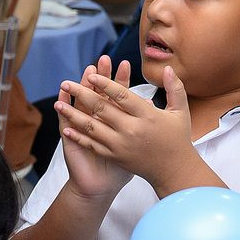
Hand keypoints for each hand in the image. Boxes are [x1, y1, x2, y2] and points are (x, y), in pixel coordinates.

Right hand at [53, 57, 135, 200]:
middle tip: (104, 59)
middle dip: (101, 77)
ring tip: (86, 71)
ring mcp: (83, 127)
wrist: (102, 186)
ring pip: (82, 103)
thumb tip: (153, 105)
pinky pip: (66, 121)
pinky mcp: (71, 138)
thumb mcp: (136, 144)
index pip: (117, 95)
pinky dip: (64, 109)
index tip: (126, 65)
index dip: (121, 81)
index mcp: (114, 120)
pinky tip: (62, 96)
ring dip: (82, 87)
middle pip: (99, 93)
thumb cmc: (121, 167)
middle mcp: (97, 120)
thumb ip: (144, 125)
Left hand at [58, 63, 201, 192]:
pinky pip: (93, 144)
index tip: (90, 75)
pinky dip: (79, 137)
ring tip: (58, 104)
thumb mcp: (181, 113)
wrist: (173, 171)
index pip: (122, 95)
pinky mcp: (115, 156)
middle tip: (66, 83)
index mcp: (147, 116)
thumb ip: (175, 89)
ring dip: (73, 115)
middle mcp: (132, 129)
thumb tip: (169, 68)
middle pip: (101, 108)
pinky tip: (66, 128)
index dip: (105, 84)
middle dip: (81, 94)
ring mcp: (121, 144)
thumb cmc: (178, 139)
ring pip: (92, 126)